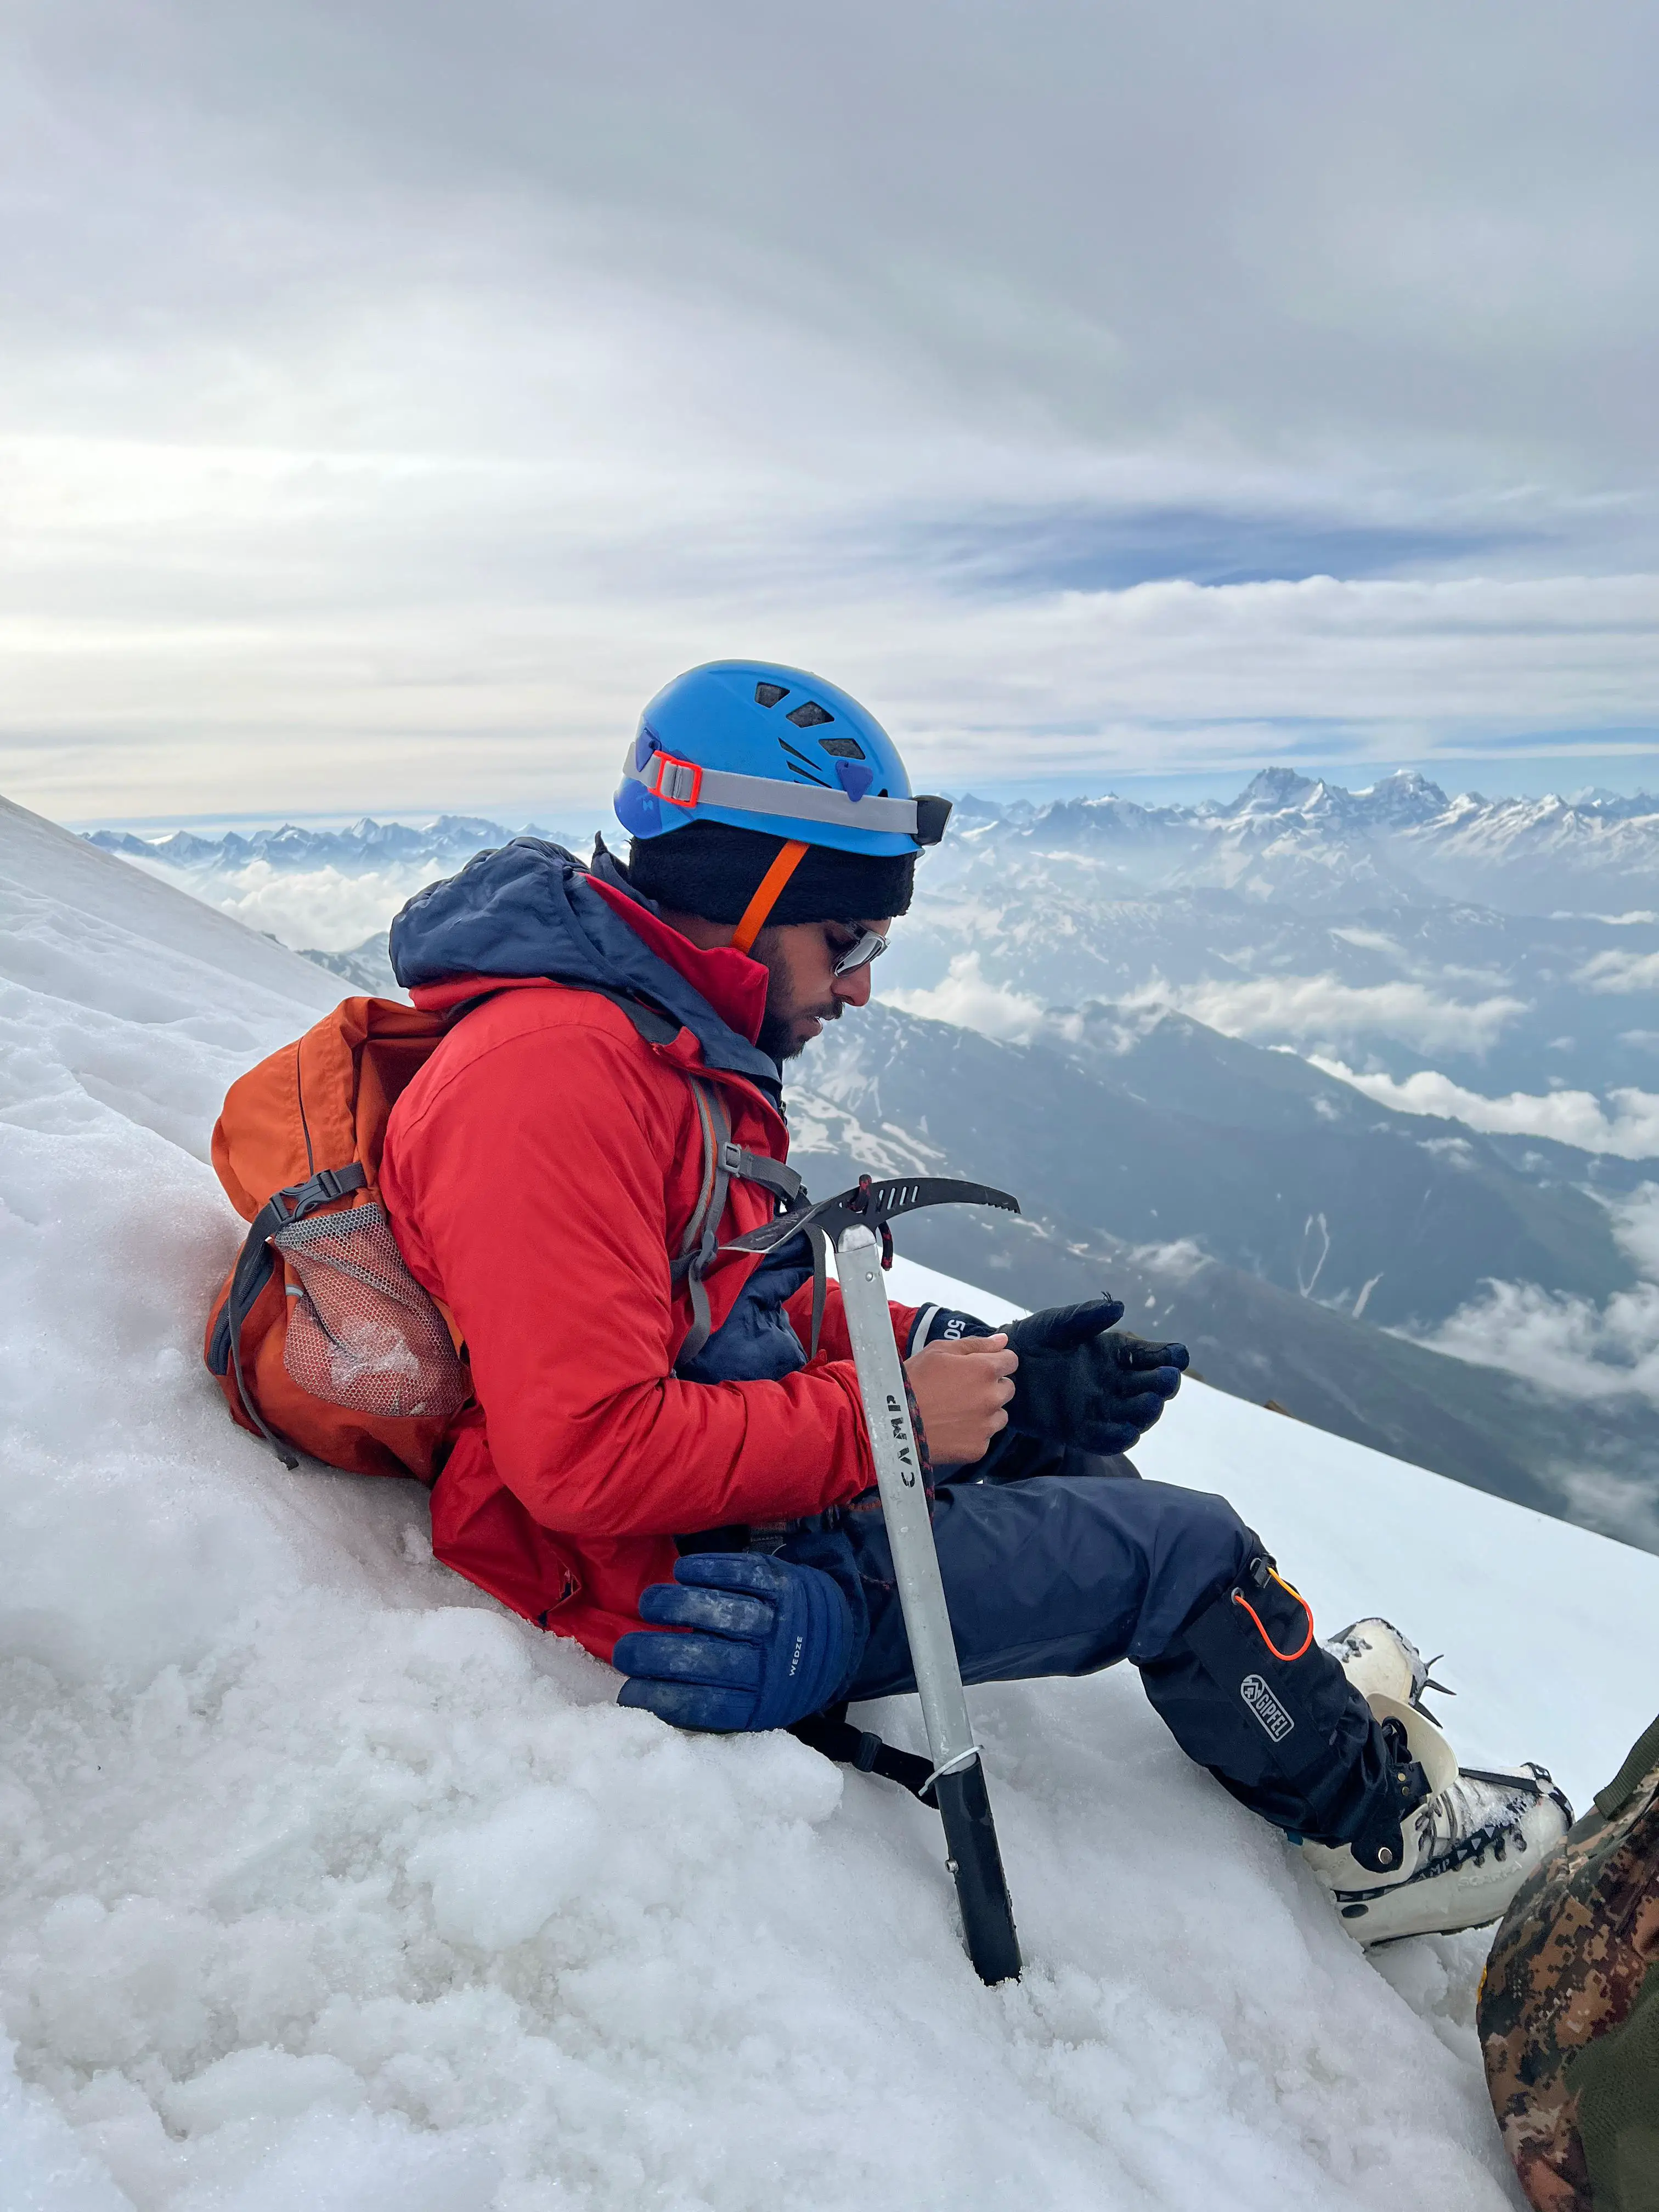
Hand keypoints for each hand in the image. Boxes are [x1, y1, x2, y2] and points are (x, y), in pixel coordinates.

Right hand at [613, 1553, 852, 1731]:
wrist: (836, 1638)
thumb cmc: (778, 1676)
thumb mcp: (754, 1704)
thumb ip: (710, 1704)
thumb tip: (643, 1702)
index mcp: (762, 1703)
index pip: (706, 1706)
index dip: (661, 1699)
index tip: (628, 1693)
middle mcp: (772, 1663)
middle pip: (708, 1659)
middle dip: (657, 1654)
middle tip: (625, 1650)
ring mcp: (781, 1619)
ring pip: (724, 1611)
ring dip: (678, 1606)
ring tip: (648, 1605)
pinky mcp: (785, 1582)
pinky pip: (744, 1572)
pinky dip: (709, 1569)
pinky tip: (681, 1572)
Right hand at [905, 1333, 1017, 1465]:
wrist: (892, 1422)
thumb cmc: (913, 1380)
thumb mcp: (938, 1351)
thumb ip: (975, 1344)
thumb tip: (1003, 1340)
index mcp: (985, 1369)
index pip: (1011, 1361)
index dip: (996, 1361)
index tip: (979, 1367)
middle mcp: (992, 1397)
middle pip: (1007, 1388)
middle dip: (991, 1386)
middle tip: (962, 1390)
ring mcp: (987, 1425)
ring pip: (999, 1415)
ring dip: (986, 1411)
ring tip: (957, 1411)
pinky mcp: (978, 1448)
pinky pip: (985, 1437)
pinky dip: (974, 1433)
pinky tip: (952, 1429)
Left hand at [1005, 1296, 1187, 1453]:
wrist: (1002, 1369)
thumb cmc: (1034, 1340)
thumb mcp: (1057, 1323)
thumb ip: (1085, 1315)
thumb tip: (1118, 1307)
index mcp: (1117, 1353)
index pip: (1153, 1356)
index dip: (1169, 1356)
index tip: (1177, 1356)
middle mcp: (1115, 1382)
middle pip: (1151, 1387)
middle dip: (1162, 1384)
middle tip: (1167, 1379)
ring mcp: (1100, 1408)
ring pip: (1134, 1415)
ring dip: (1145, 1411)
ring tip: (1150, 1402)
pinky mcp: (1081, 1431)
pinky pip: (1106, 1439)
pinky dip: (1118, 1437)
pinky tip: (1127, 1432)